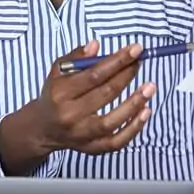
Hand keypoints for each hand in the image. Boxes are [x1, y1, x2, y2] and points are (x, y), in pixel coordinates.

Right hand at [31, 40, 155, 154]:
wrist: (44, 128)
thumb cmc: (55, 95)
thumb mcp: (58, 71)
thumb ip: (76, 57)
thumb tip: (96, 45)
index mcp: (61, 93)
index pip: (93, 75)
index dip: (117, 61)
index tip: (135, 50)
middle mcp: (70, 115)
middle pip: (105, 94)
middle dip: (126, 76)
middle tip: (140, 63)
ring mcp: (81, 134)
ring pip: (111, 122)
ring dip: (134, 104)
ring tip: (149, 88)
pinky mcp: (92, 148)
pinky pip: (116, 142)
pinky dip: (133, 129)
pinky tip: (145, 112)